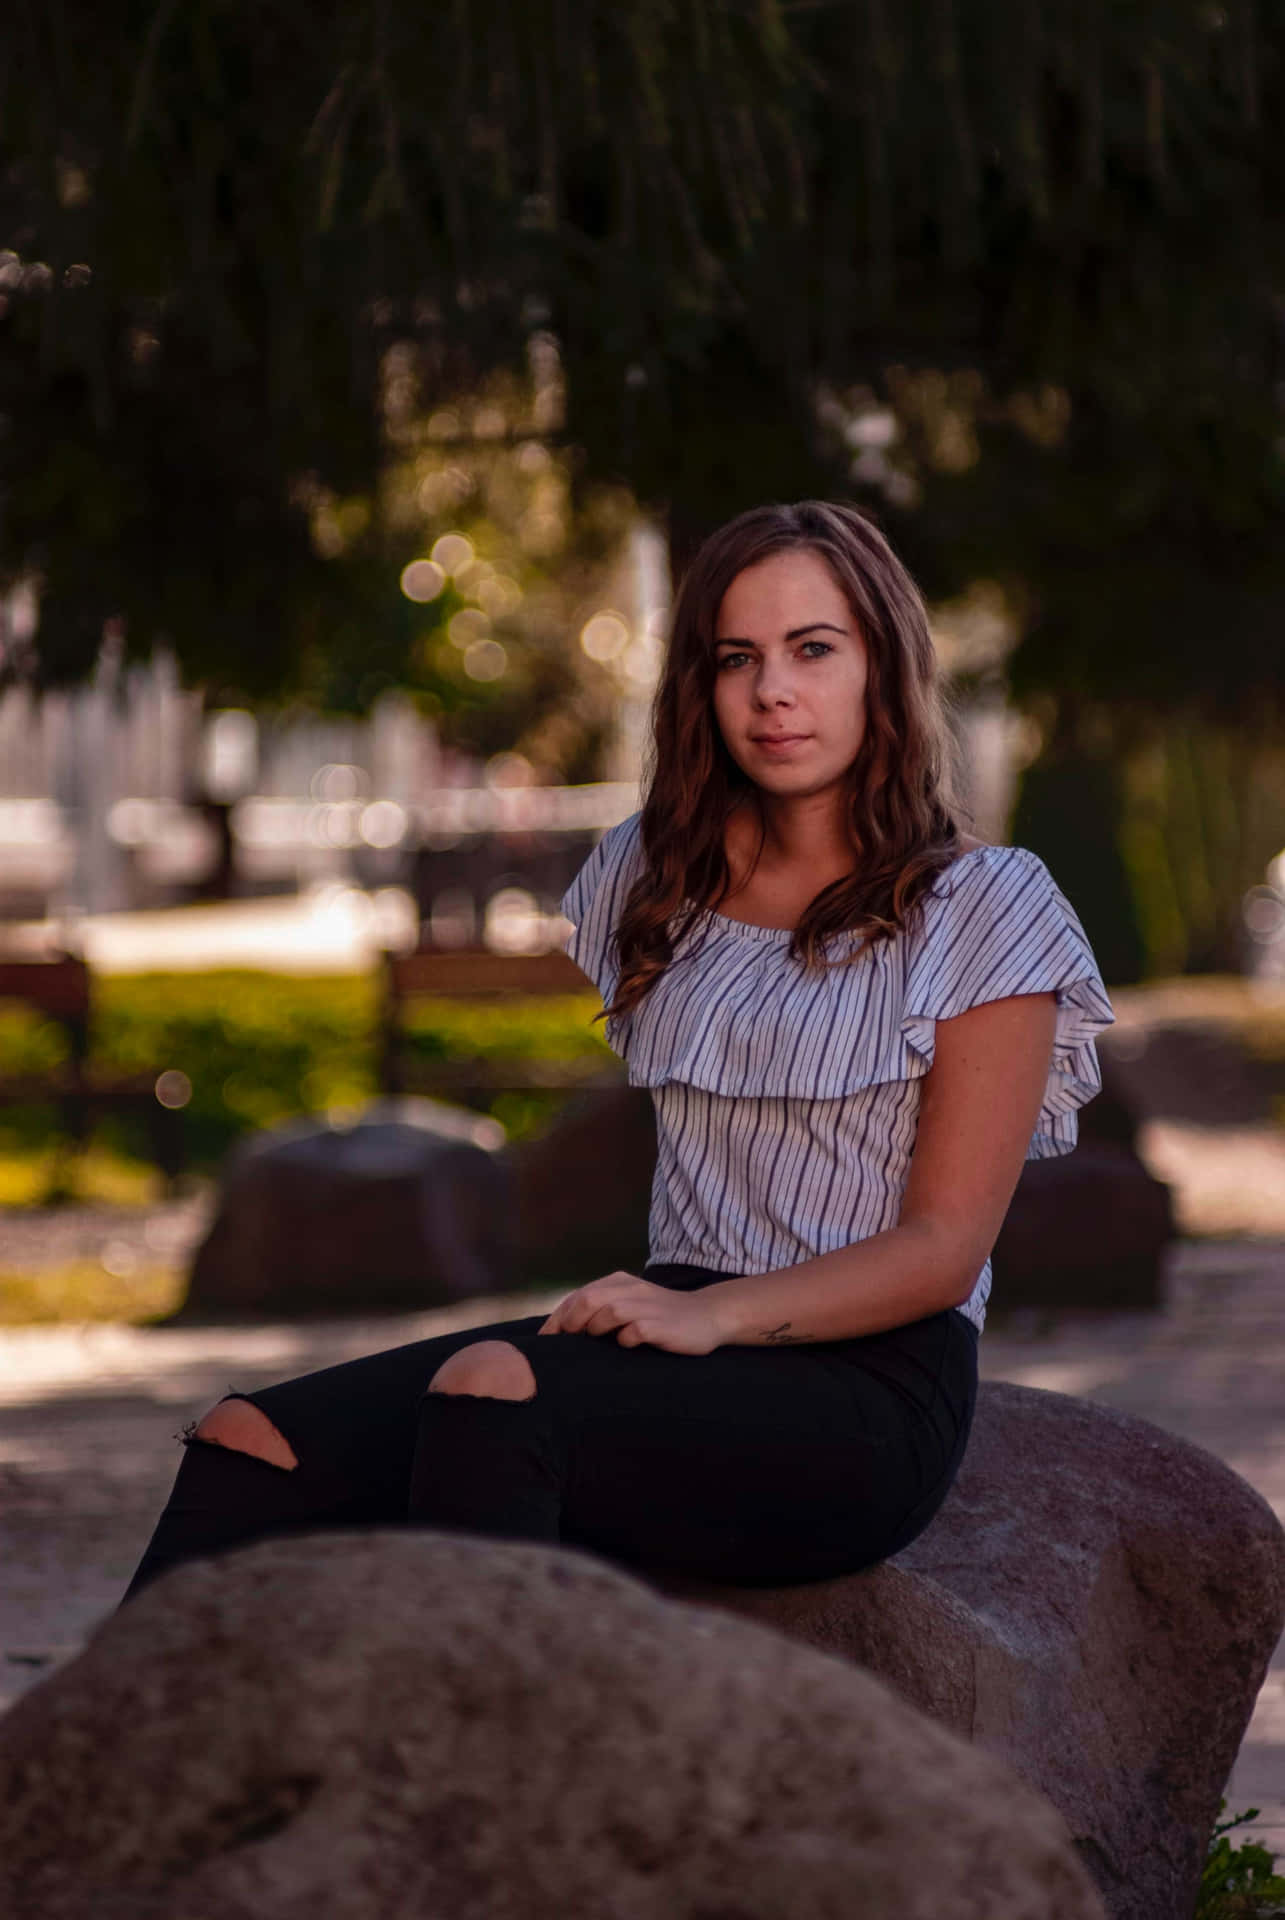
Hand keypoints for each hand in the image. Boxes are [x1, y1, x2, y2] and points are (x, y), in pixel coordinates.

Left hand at [537, 1271, 726, 1354]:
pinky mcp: (660, 1325)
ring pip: (607, 1312)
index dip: (556, 1320)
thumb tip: (564, 1329)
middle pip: (587, 1300)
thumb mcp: (630, 1303)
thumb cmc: (661, 1315)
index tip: (544, 1342)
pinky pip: (633, 1333)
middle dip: (569, 1324)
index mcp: (618, 1282)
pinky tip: (627, 1345)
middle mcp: (630, 1289)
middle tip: (563, 1345)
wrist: (707, 1316)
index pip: (577, 1296)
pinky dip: (624, 1340)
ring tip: (596, 1343)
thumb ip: (602, 1308)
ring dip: (595, 1330)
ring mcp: (646, 1306)